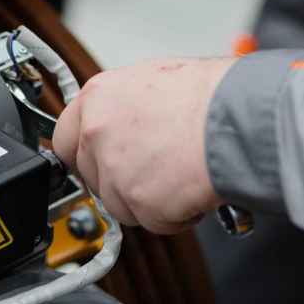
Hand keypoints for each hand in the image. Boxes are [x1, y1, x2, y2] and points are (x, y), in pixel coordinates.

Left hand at [52, 57, 238, 233]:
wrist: (240, 118)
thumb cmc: (213, 95)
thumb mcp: (154, 81)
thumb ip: (124, 107)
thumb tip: (123, 124)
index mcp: (97, 98)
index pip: (63, 138)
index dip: (85, 154)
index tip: (98, 162)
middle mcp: (96, 133)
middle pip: (91, 176)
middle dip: (120, 181)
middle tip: (152, 172)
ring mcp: (114, 170)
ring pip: (119, 204)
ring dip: (148, 201)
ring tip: (180, 176)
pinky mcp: (138, 202)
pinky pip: (151, 222)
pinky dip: (174, 216)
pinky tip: (191, 190)